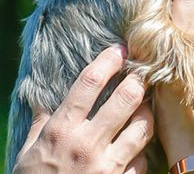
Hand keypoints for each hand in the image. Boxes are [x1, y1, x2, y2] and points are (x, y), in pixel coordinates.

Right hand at [13, 45, 153, 173]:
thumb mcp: (28, 154)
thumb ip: (41, 125)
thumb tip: (42, 100)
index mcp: (60, 131)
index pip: (88, 83)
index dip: (108, 61)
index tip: (120, 49)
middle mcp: (86, 144)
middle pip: (126, 98)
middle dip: (139, 81)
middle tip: (143, 74)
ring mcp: (107, 165)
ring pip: (143, 126)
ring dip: (147, 114)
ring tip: (145, 107)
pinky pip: (143, 160)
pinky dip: (142, 152)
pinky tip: (137, 147)